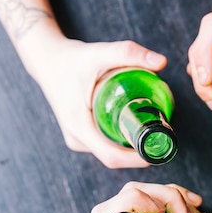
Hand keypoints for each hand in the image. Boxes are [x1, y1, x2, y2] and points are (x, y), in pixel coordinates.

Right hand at [24, 32, 167, 167]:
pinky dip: (122, 143)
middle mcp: (76, 138)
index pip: (111, 156)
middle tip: (163, 137)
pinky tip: (138, 131)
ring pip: (110, 152)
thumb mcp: (100, 53)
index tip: (158, 151)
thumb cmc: (73, 59)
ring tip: (154, 133)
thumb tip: (162, 62)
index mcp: (77, 124)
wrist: (48, 60)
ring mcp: (77, 140)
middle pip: (114, 157)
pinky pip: (105, 147)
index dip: (137, 159)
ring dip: (132, 147)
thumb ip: (129, 53)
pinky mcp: (80, 137)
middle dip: (140, 151)